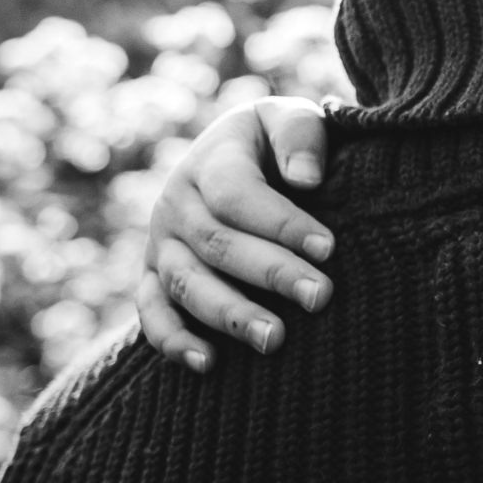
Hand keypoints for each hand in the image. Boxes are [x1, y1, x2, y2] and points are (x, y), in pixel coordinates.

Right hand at [139, 97, 335, 372]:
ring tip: (275, 340)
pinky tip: (209, 364)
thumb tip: (306, 178)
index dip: (282, 223)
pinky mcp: (152, 278)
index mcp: (208, 162)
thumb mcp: (289, 119)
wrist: (238, 155)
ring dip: (229, 314)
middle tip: (321, 297)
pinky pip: (152, 313)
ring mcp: (159, 244)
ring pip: (186, 284)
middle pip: (218, 244)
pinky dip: (173, 341)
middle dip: (272, 274)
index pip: (238, 195)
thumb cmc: (276, 142)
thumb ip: (300, 136)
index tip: (330, 248)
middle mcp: (175, 204)